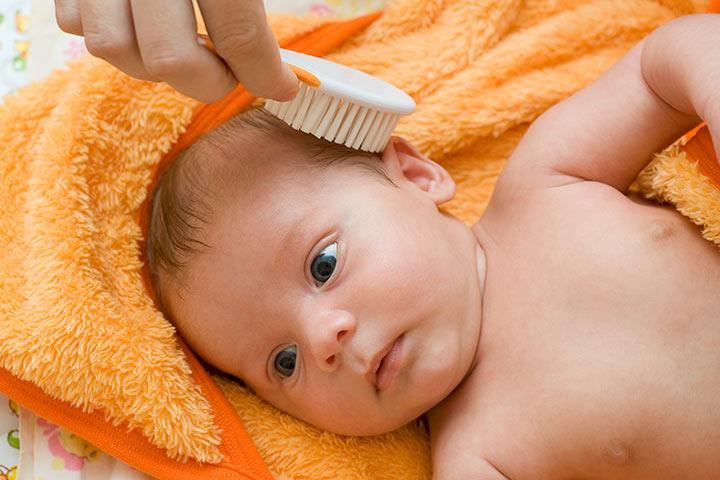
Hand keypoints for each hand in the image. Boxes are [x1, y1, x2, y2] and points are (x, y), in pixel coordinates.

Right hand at [54, 0, 298, 102]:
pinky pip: (75, 26)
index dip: (267, 75)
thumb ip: (253, 7)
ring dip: (152, 62)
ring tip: (182, 44)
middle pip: (171, 58)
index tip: (284, 87)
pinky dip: (110, 35)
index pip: (240, 37)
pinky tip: (138, 22)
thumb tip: (285, 69)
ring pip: (112, 49)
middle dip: (208, 80)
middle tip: (230, 70)